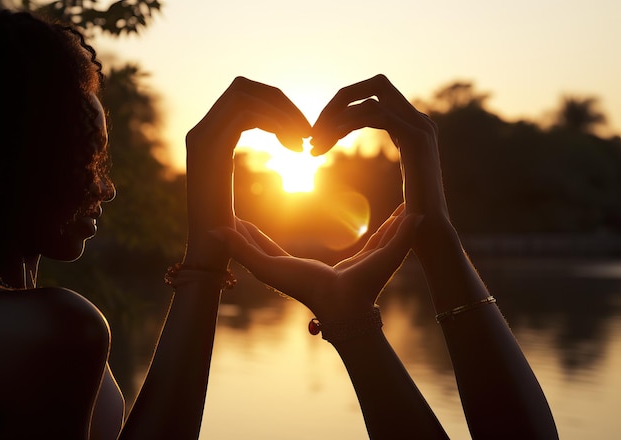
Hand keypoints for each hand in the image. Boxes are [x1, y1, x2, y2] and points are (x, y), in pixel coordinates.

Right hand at [182, 77, 310, 266]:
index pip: (243, 96)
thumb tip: (277, 144)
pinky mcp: (205, 147)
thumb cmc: (232, 230)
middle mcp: (200, 130)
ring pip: (244, 95)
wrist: (212, 254)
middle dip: (281, 103)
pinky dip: (276, 124)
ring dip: (282, 112)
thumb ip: (247, 163)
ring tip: (304, 142)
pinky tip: (295, 150)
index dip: (277, 104)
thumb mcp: (239, 189)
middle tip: (307, 131)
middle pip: (243, 87)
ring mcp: (200, 136)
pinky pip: (244, 114)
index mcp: (209, 136)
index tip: (303, 132)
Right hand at [218, 204, 421, 322]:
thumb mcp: (384, 251)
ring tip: (224, 220)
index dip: (268, 237)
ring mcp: (276, 271)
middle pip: (262, 248)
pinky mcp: (269, 270)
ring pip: (251, 249)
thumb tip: (415, 213)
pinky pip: (247, 251)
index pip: (281, 250)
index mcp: (306, 268)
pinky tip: (220, 230)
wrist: (349, 309)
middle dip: (248, 234)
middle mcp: (288, 270)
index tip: (256, 225)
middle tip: (233, 220)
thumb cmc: (365, 286)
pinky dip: (235, 240)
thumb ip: (397, 232)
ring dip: (239, 236)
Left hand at [310, 74, 448, 221]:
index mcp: (415, 127)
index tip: (318, 136)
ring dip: (335, 117)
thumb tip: (378, 164)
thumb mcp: (401, 182)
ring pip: (371, 97)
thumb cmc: (410, 218)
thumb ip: (396, 160)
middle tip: (312, 131)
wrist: (431, 234)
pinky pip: (375, 114)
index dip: (344, 108)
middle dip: (339, 102)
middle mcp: (421, 121)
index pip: (376, 97)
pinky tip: (327, 145)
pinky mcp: (417, 138)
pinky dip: (346, 124)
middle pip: (376, 84)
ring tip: (313, 144)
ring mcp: (422, 127)